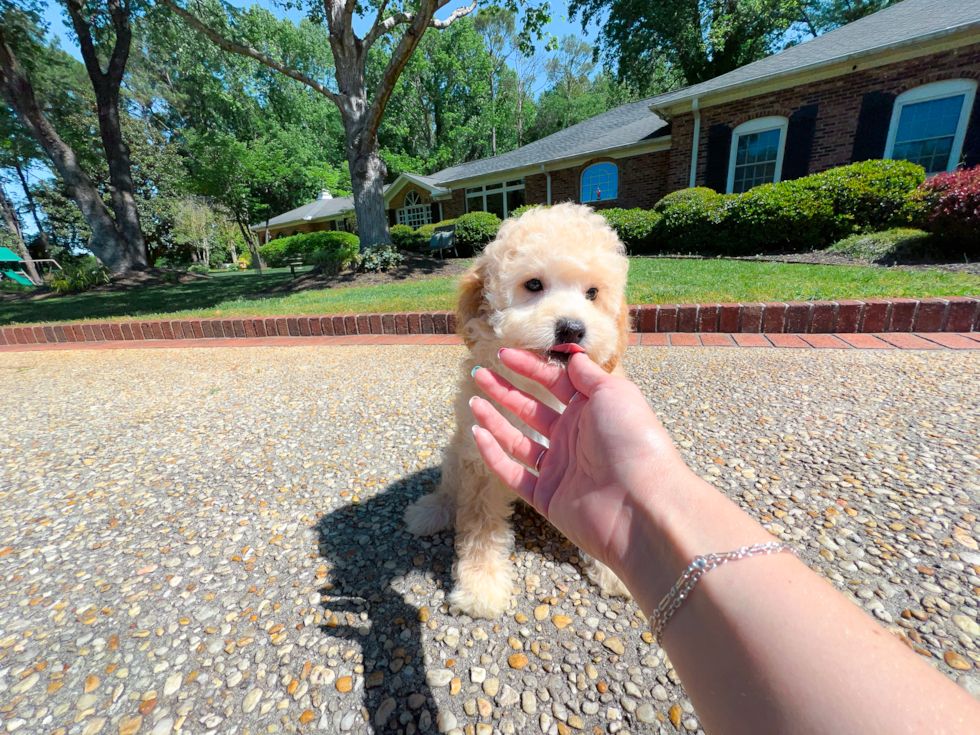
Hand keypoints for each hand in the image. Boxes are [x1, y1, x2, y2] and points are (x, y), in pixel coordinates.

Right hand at [469, 348, 691, 575]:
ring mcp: (560, 469)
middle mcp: (575, 438)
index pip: (555, 382)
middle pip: (532, 410)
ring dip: (495, 421)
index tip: (504, 354)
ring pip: (518, 441)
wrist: (641, 506)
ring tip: (473, 402)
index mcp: (592, 411)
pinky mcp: (548, 498)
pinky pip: (514, 474)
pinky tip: (477, 435)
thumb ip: (587, 374)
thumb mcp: (614, 393)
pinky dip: (494, 456)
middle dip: (505, 391)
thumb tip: (572, 355)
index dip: (529, 367)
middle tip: (478, 374)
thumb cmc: (633, 442)